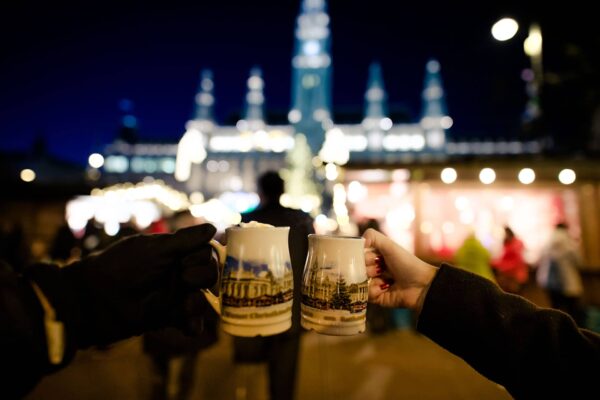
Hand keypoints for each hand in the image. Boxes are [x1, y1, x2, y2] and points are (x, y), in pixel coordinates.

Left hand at [27, 224, 217, 347]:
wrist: (94, 296)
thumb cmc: (122, 266)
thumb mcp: (154, 249)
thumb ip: (184, 240)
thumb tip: (213, 227)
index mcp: (175, 253)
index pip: (205, 253)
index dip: (203, 256)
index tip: (188, 259)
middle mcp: (178, 273)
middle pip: (209, 275)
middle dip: (203, 276)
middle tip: (185, 278)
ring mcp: (174, 296)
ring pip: (203, 299)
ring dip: (200, 301)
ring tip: (187, 304)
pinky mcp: (168, 318)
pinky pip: (190, 323)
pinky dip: (193, 325)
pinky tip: (189, 327)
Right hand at [363, 228, 437, 312]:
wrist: (422, 285)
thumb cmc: (407, 263)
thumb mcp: (390, 246)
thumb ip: (373, 237)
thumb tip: (358, 241)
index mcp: (376, 257)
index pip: (358, 256)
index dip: (362, 256)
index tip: (371, 256)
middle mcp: (374, 270)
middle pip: (357, 270)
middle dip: (366, 268)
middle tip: (379, 268)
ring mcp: (375, 284)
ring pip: (359, 282)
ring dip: (371, 279)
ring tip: (384, 279)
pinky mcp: (377, 298)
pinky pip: (366, 295)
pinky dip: (373, 291)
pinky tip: (385, 287)